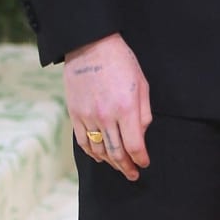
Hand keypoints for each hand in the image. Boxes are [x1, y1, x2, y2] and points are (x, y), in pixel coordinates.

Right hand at [64, 33, 151, 179]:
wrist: (90, 45)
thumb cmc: (121, 62)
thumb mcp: (142, 84)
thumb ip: (143, 113)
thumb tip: (141, 135)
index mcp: (126, 108)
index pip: (134, 145)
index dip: (140, 159)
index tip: (144, 164)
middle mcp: (106, 116)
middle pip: (117, 152)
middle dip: (126, 167)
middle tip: (133, 174)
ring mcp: (88, 116)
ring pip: (99, 150)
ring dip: (111, 163)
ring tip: (119, 167)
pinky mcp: (75, 113)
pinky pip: (82, 141)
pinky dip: (92, 153)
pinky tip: (100, 157)